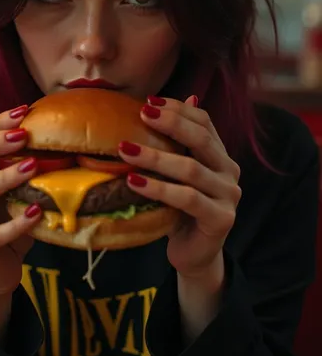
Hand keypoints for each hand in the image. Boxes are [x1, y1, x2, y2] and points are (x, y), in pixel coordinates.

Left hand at [118, 95, 240, 280]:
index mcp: (220, 155)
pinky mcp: (221, 219)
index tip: (148, 101)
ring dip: (156, 157)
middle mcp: (230, 171)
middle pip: (201, 139)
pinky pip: (187, 199)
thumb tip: (153, 103)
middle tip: (142, 114)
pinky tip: (134, 182)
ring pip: (191, 169)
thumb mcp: (174, 174)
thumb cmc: (179, 210)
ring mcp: (229, 195)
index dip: (179, 109)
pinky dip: (159, 189)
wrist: (194, 253)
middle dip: (171, 123)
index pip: (205, 122)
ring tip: (126, 149)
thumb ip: (171, 145)